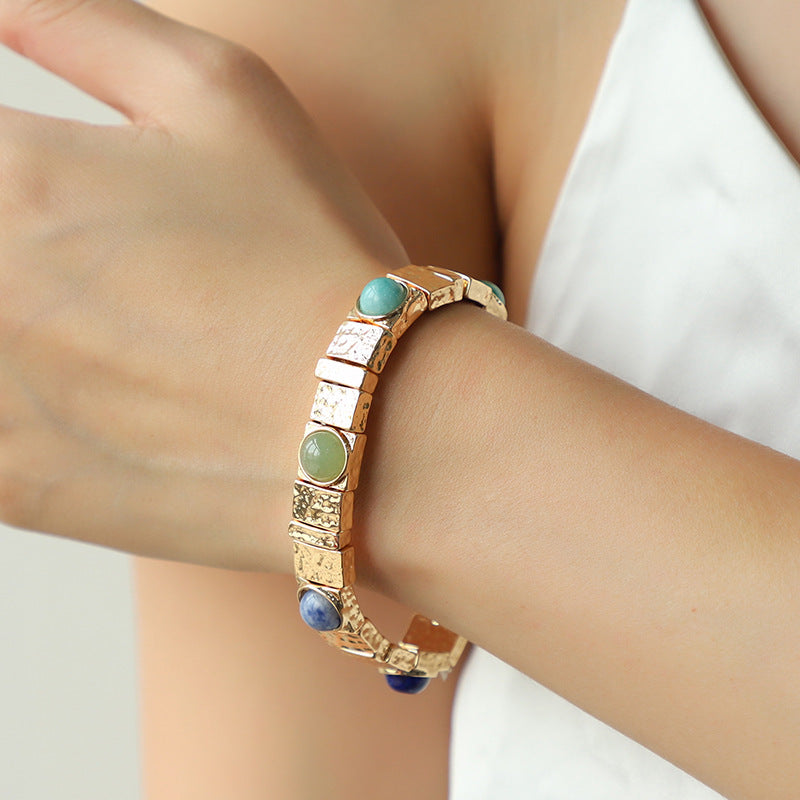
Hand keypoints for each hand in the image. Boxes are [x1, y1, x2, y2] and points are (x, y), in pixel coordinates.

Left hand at [0, 0, 407, 570]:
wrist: (369, 427)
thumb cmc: (314, 259)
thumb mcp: (227, 94)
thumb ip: (84, 22)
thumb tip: (2, 6)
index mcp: (12, 175)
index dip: (12, 166)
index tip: (62, 198)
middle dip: (18, 238)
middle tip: (105, 268)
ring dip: (15, 321)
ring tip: (110, 326)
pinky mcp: (7, 484)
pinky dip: (10, 397)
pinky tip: (79, 390)